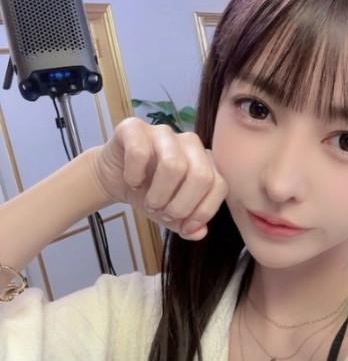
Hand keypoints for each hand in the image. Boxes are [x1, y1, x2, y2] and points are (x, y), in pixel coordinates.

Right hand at [88, 117, 227, 239]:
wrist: (116, 178)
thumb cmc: (150, 193)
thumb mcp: (171, 215)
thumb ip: (188, 225)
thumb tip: (199, 232)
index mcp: (206, 161)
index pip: (219, 185)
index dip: (203, 211)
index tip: (184, 226)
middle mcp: (190, 142)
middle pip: (201, 175)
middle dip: (181, 205)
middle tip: (163, 214)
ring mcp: (163, 132)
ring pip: (173, 164)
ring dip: (158, 194)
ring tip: (148, 202)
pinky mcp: (134, 128)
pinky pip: (140, 152)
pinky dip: (134, 176)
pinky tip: (132, 182)